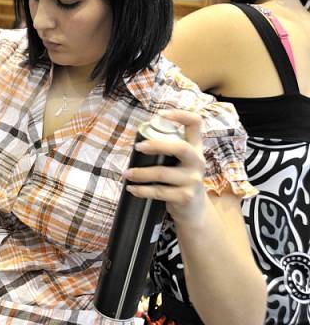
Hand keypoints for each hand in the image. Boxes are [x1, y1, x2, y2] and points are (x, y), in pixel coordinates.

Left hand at [122, 110, 207, 229]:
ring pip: (163, 173)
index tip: (160, 114)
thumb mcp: (181, 163)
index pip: (195, 123)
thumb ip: (168, 150)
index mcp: (195, 148)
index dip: (180, 115)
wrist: (194, 211)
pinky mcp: (186, 197)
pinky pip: (159, 192)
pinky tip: (132, 189)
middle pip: (181, 148)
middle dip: (157, 145)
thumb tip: (137, 139)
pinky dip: (142, 190)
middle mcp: (198, 161)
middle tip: (138, 147)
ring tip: (126, 174)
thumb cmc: (180, 181)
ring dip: (140, 173)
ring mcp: (193, 180)